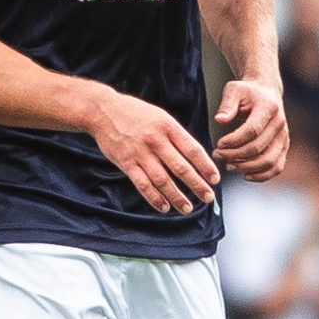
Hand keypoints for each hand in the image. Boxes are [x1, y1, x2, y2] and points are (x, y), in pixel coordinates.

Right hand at [86, 86, 218, 214]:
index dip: (206, 166)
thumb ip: (176, 136)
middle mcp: (156, 140)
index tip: (215, 179)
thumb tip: (195, 157)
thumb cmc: (135, 114)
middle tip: (208, 197)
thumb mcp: (160, 117)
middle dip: (197, 185)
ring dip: (177, 197)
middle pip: (181, 167)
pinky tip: (164, 206)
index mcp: (168, 126)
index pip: (193, 150)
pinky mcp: (126, 163)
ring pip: (163, 180)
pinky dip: (154, 198)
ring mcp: (140, 153)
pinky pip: (143, 184)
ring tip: (187, 208)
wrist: (103, 110)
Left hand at [213, 78, 288, 178]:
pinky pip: (277, 167)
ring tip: (228, 165)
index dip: (234, 141)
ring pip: (269, 161)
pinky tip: (245, 175)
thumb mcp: (234, 90)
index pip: (252, 130)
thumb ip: (227, 104)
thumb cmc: (246, 92)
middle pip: (258, 148)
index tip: (218, 144)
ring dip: (247, 167)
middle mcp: (280, 123)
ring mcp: (284, 137)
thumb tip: (220, 120)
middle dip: (235, 155)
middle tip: (217, 155)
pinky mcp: (283, 147)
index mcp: (268, 107)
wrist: (266, 92)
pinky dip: (262, 175)